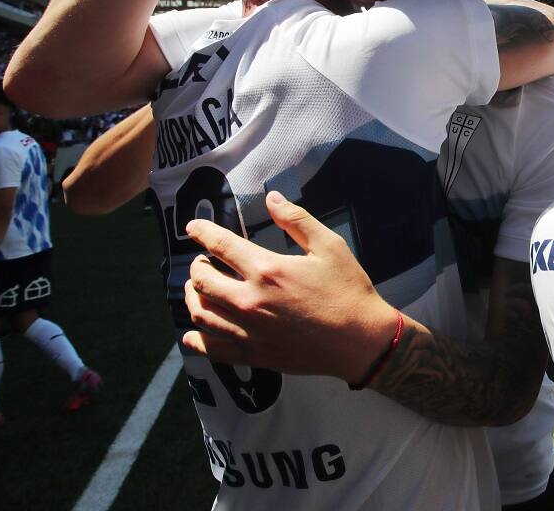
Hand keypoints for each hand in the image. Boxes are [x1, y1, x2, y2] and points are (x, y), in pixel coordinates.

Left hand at [181, 191, 398, 381]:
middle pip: (202, 280)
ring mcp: (248, 331)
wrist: (361, 341)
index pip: (220, 245)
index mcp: (267, 270)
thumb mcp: (329, 247)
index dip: (202, 232)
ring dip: (192, 297)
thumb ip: (297, 220)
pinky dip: (196, 339)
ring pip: (200, 314)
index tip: (193, 227)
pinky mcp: (253, 354)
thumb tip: (272, 199)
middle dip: (197, 266)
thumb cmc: (348, 291)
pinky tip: (194, 332)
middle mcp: (249, 301)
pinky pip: (212, 349)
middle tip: (203, 261)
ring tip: (198, 289)